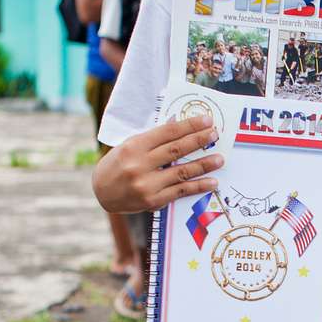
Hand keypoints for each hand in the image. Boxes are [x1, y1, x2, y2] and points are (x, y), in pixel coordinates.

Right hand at [92, 116, 222, 213]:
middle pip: (176, 150)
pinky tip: (212, 182)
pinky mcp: (153, 201)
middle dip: (199, 141)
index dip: (189, 125)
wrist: (102, 192)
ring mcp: (147, 184)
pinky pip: (180, 191)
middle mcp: (140, 165)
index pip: (167, 132)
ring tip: (219, 159)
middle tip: (216, 135)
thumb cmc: (118, 164)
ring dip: (204, 165)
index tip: (207, 120)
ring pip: (182, 172)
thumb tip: (179, 125)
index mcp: (134, 146)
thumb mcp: (130, 145)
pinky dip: (198, 187)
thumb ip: (154, 139)